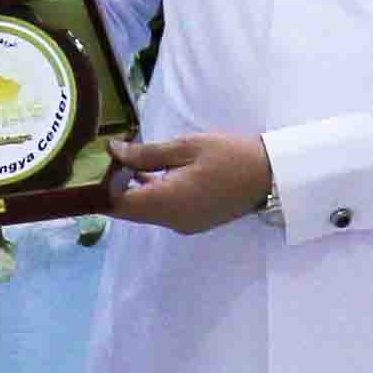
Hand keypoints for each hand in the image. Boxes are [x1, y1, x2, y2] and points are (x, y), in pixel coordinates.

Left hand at [103, 132, 274, 236]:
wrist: (271, 175)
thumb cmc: (230, 155)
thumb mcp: (186, 147)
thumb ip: (147, 153)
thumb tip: (114, 152)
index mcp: (166, 203)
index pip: (118, 204)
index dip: (103, 185)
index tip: (101, 160)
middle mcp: (171, 221)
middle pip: (129, 210)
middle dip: (116, 187)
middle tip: (113, 156)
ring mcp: (183, 225)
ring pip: (145, 211)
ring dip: (134, 190)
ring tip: (131, 159)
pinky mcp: (193, 222)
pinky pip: (162, 211)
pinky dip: (152, 194)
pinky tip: (153, 172)